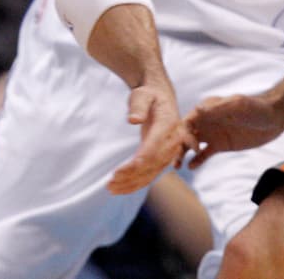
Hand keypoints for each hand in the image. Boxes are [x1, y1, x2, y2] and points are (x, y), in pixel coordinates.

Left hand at [107, 79, 190, 194]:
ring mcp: (170, 151)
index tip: (119, 171)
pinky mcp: (163, 158)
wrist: (161, 97)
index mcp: (169, 124)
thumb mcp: (142, 94)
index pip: (154, 148)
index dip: (138, 161)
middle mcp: (173, 141)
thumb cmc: (149, 95)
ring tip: (111, 188)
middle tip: (110, 182)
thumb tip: (134, 120)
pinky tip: (120, 189)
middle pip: (152, 164)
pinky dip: (136, 184)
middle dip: (131, 176)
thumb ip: (138, 105)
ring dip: (132, 183)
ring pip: (152, 174)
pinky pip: (151, 175)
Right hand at [184, 93, 283, 168]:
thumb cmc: (256, 108)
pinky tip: (192, 167)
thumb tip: (197, 110)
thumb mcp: (238, 105)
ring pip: (191, 145)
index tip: (193, 146)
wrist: (274, 119)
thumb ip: (218, 108)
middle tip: (176, 161)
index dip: (184, 133)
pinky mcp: (220, 145)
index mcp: (207, 109)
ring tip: (177, 166)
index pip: (187, 121)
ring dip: (182, 154)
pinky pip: (204, 153)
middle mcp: (206, 121)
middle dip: (178, 146)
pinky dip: (196, 160)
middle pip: (185, 134)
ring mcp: (212, 133)